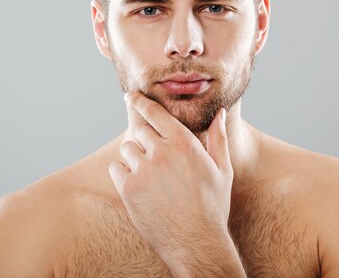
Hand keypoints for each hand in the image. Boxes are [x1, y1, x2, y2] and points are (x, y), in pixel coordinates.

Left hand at [108, 91, 234, 263]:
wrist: (196, 242)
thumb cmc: (213, 206)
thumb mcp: (222, 170)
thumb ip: (218, 138)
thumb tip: (218, 113)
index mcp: (184, 143)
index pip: (155, 112)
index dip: (140, 101)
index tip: (131, 95)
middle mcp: (162, 151)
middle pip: (140, 130)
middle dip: (145, 139)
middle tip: (153, 157)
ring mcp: (144, 170)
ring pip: (127, 148)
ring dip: (134, 157)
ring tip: (150, 176)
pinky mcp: (129, 188)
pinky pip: (116, 168)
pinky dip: (123, 174)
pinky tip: (138, 186)